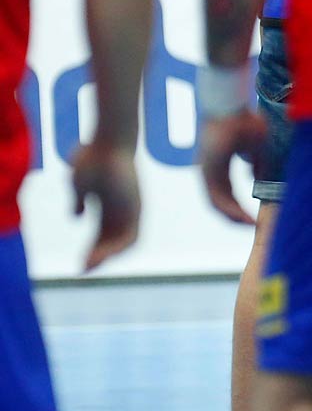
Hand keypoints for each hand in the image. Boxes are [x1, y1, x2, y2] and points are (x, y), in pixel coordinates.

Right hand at [69, 142, 139, 271]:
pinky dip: (117, 249)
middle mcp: (123, 208)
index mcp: (109, 204)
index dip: (94, 247)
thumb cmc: (93, 158)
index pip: (104, 233)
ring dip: (106, 256)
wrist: (112, 141)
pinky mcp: (136, 207)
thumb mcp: (81, 184)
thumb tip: (75, 217)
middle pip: (113, 239)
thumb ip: (80, 201)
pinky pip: (131, 236)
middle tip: (82, 270)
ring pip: (124, 241)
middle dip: (98, 255)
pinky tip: (102, 258)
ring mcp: (131, 208)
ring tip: (89, 267)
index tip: (81, 259)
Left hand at [199, 107, 265, 225]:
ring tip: (249, 224)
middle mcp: (209, 171)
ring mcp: (206, 171)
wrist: (230, 105)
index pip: (226, 193)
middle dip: (236, 217)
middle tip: (251, 225)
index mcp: (218, 165)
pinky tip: (243, 216)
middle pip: (220, 202)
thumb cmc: (243, 120)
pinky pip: (216, 197)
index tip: (253, 217)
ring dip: (233, 216)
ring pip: (216, 203)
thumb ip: (257, 162)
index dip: (238, 207)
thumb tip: (256, 177)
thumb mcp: (257, 145)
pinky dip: (230, 209)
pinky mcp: (208, 171)